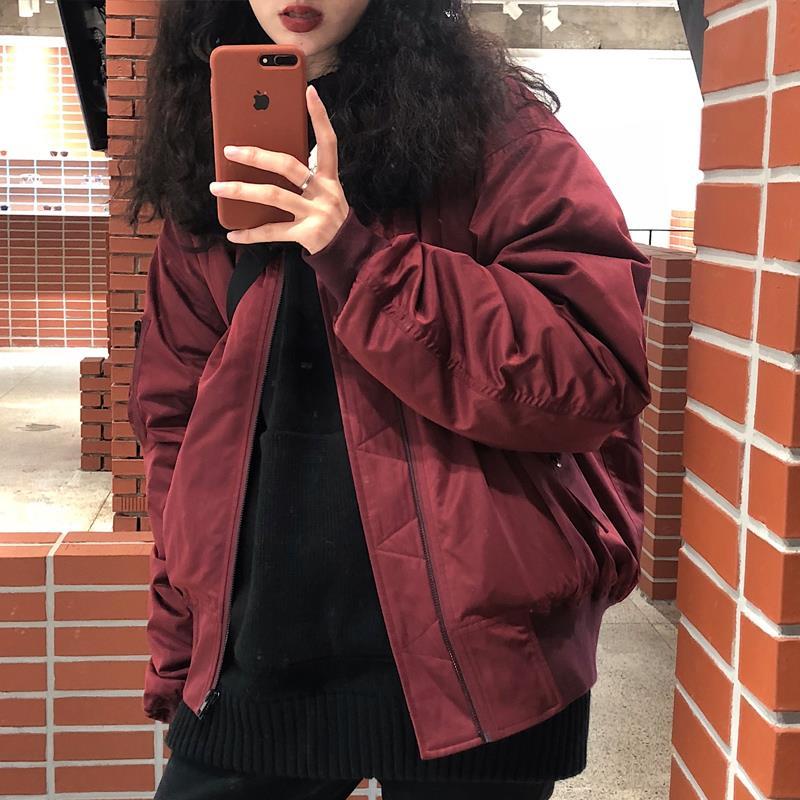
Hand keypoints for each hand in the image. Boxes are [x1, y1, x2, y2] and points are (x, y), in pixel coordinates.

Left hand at [209, 84, 349, 254]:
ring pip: (274, 196)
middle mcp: (325, 193)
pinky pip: (273, 232)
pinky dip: (250, 234)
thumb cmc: (327, 215)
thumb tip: (270, 153)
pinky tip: (232, 232)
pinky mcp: (307, 235)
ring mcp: (316, 214)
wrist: (347, 251)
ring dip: (241, 192)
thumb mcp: (324, 190)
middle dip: (257, 156)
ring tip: (217, 188)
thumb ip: (306, 172)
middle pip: (289, 166)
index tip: (309, 91)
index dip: (320, 116)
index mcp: (330, 178)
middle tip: (229, 150)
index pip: (328, 141)